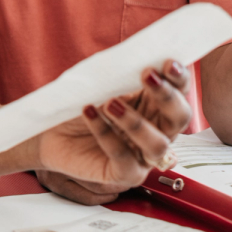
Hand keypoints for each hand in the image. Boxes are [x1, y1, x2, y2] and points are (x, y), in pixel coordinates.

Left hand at [34, 61, 191, 204]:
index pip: (179, 92)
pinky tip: (89, 112)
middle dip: (168, 96)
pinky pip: (122, 157)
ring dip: (136, 121)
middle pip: (179, 118)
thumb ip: (122, 76)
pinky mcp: (124, 174)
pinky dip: (105, 133)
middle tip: (148, 76)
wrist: (51, 133)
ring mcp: (143, 156)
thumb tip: (137, 57)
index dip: (179, 78)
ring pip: (158, 144)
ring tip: (110, 102)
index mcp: (155, 106)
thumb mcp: (102, 86)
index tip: (167, 62)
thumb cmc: (81, 106)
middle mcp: (157, 132)